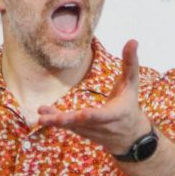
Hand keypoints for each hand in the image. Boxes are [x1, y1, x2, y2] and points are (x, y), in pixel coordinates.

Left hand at [36, 39, 151, 155]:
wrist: (129, 135)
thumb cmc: (129, 103)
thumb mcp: (131, 83)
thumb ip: (130, 63)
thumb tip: (133, 40)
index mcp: (117, 113)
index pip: (105, 115)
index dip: (94, 116)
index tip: (84, 114)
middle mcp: (103, 126)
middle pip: (84, 123)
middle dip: (70, 121)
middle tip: (57, 119)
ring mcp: (91, 131)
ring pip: (73, 127)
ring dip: (57, 121)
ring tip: (41, 116)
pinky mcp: (82, 132)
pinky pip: (68, 127)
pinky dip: (55, 121)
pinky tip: (42, 114)